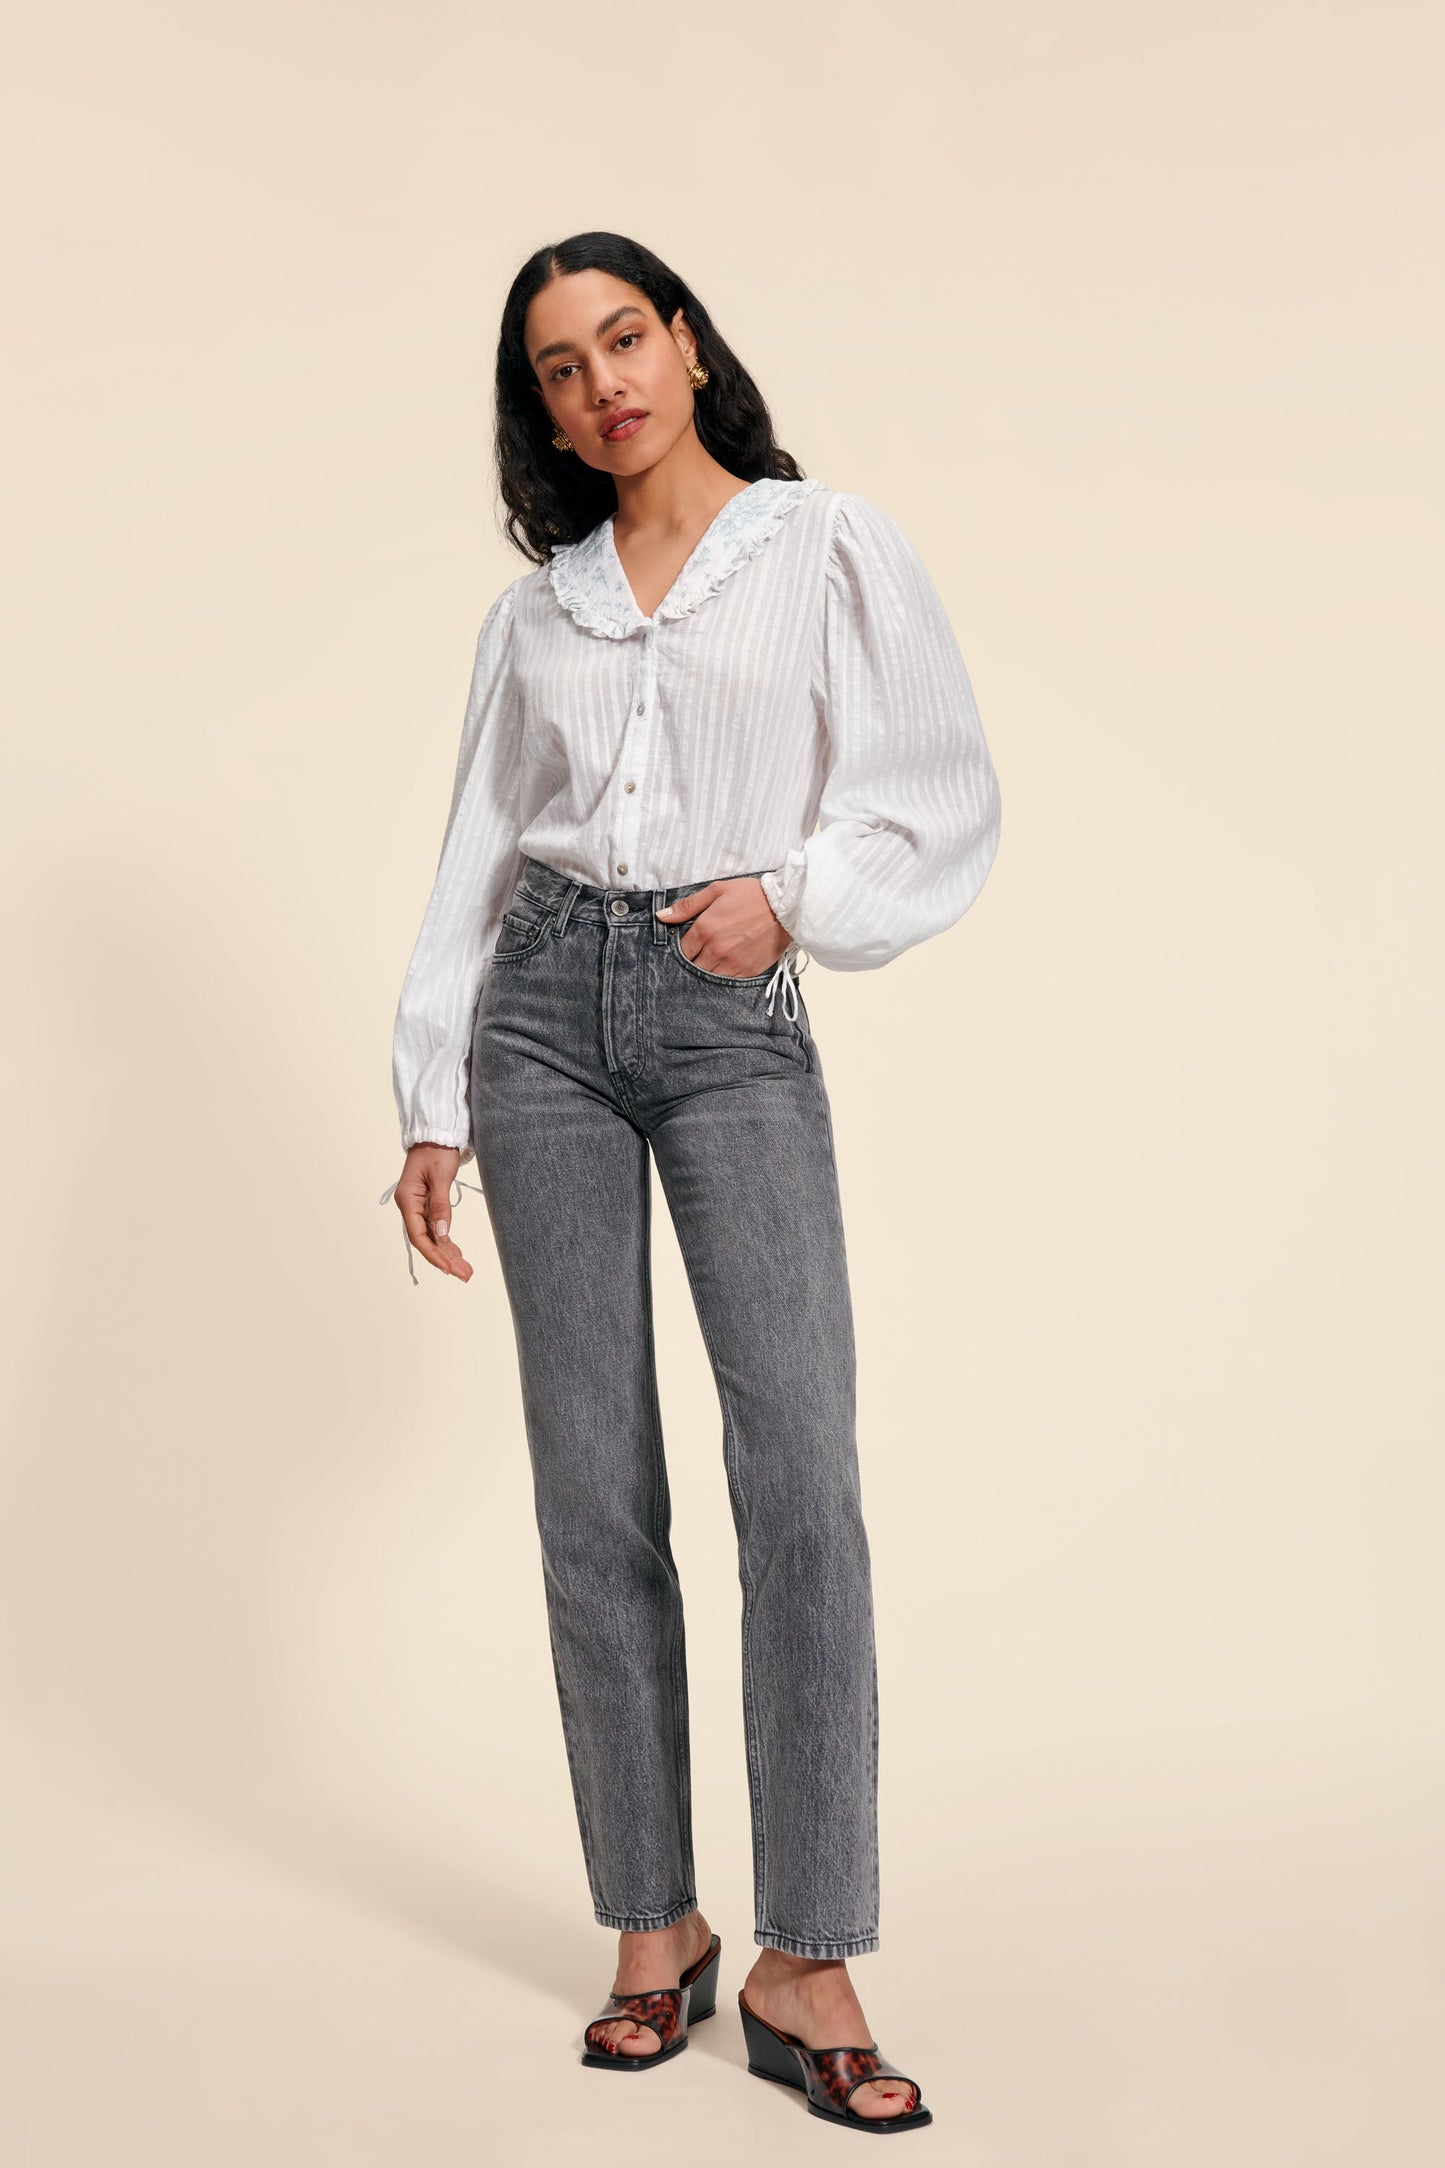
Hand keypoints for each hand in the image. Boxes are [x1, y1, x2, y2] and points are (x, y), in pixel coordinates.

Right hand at [391, 1143, 473, 1279]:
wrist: (437, 1133)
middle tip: (465, 1274)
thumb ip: (440, 1206)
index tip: (449, 1268)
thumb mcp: (441, 1176)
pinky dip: (446, 1241)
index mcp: (407, 1200)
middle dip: (444, 1259)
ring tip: (465, 1270)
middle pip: (426, 1240)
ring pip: (431, 1236)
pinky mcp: (427, 1204)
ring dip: (447, 1253)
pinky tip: (456, 1253)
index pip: (419, 1235)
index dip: (433, 1254)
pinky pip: (435, 1228)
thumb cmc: (436, 1150)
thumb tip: (442, 1233)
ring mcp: (418, 1206)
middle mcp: (410, 1206)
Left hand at [654, 877, 790, 977]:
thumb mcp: (716, 891)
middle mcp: (716, 950)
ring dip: (706, 971)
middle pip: (692, 967)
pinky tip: (726, 965)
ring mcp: (732, 963)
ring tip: (712, 960)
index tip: (688, 945)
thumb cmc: (751, 895)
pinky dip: (723, 976)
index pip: (681, 950)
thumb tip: (661, 916)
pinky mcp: (747, 971)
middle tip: (699, 954)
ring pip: (708, 977)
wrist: (785, 906)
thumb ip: (687, 906)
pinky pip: (727, 981)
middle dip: (693, 961)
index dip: (682, 949)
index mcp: (705, 929)